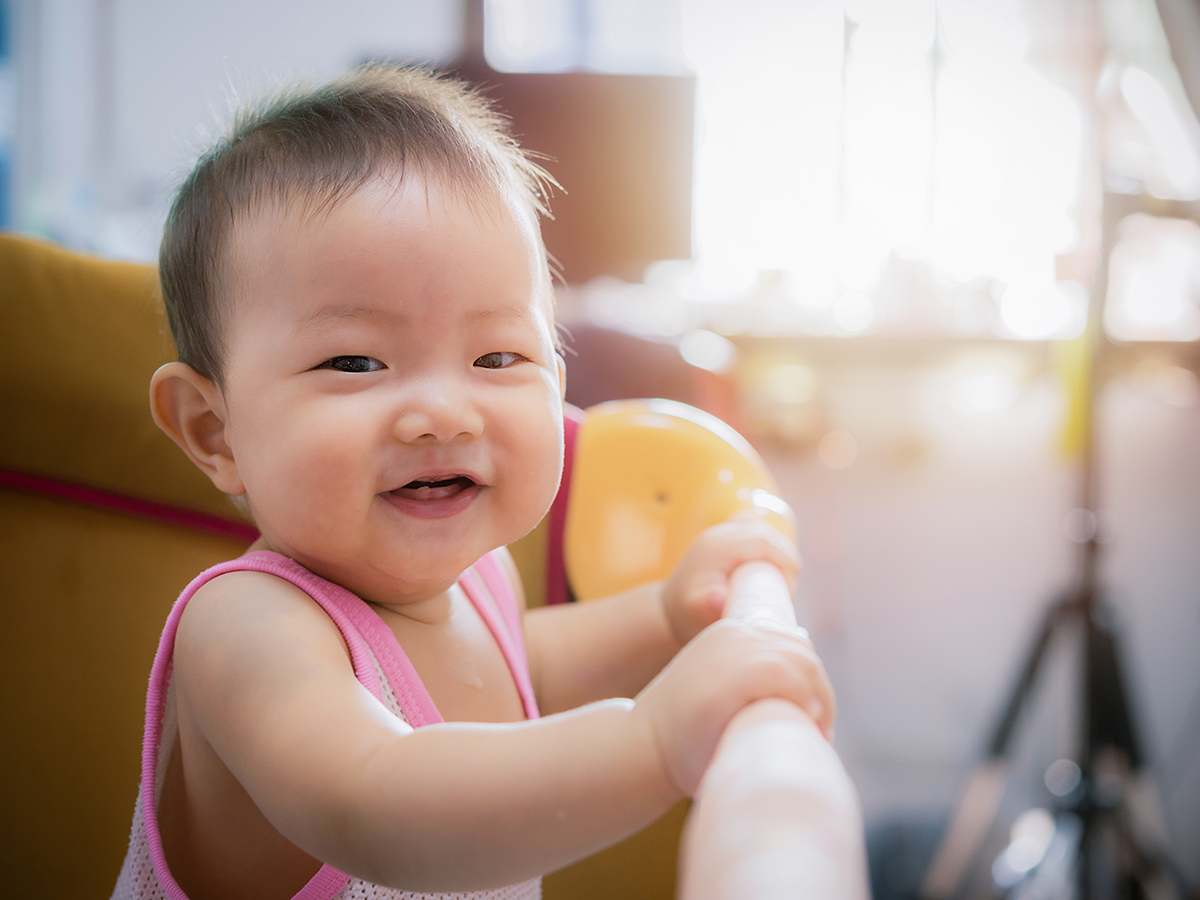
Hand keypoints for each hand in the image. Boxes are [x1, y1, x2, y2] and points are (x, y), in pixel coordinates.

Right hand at [632, 616, 834, 796]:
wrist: (641, 746)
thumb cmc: (683, 731)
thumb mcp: (716, 689)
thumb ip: (748, 678)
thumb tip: (799, 689)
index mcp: (729, 634)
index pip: (789, 643)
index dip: (810, 678)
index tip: (813, 713)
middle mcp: (733, 634)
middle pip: (802, 651)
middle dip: (820, 690)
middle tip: (822, 729)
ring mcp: (732, 651)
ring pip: (801, 661)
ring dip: (820, 698)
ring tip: (819, 732)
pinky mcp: (734, 674)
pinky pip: (786, 674)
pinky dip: (805, 697)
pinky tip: (807, 722)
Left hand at [661, 519, 800, 646]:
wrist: (669, 610)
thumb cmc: (688, 614)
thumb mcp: (696, 612)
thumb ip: (707, 606)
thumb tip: (718, 598)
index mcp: (717, 547)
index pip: (764, 542)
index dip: (785, 560)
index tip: (791, 588)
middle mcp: (718, 534)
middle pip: (766, 533)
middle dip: (785, 558)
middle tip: (788, 588)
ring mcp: (720, 532)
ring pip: (762, 530)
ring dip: (778, 551)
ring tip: (780, 581)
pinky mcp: (723, 537)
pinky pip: (754, 531)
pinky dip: (767, 546)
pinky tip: (768, 568)